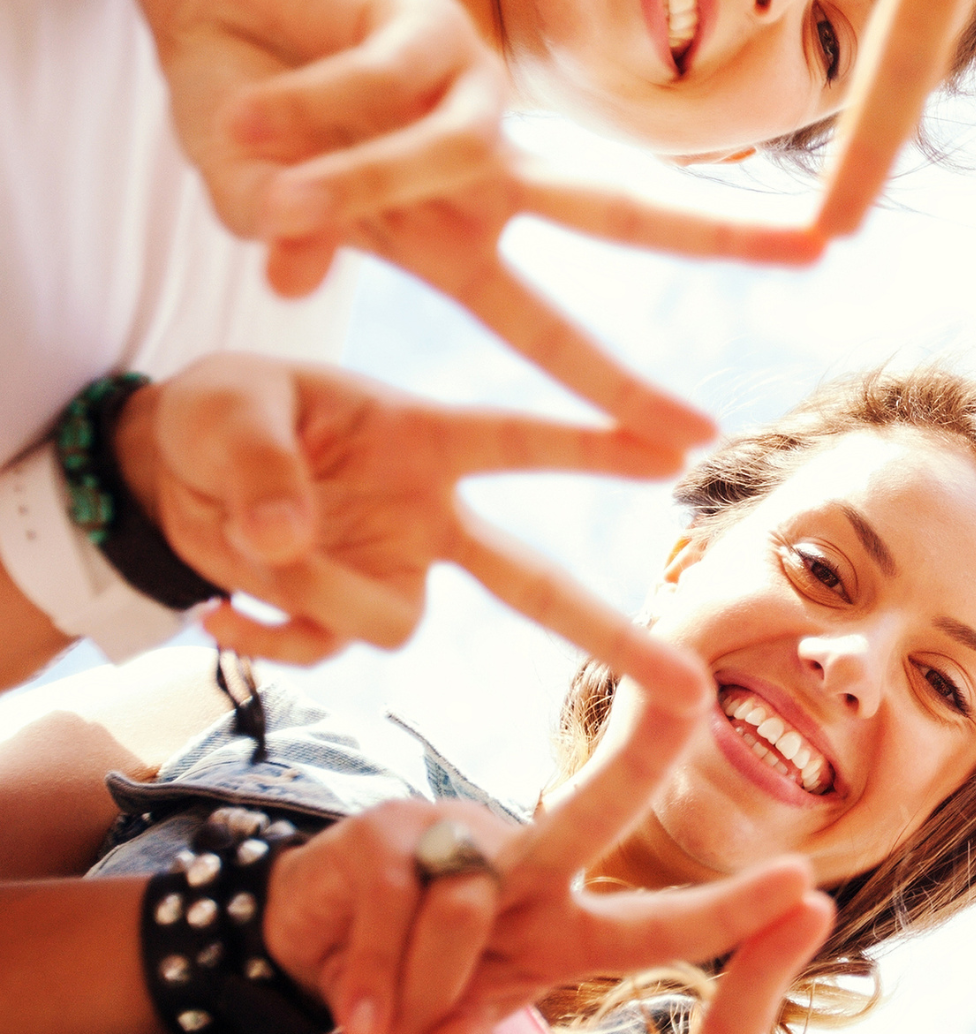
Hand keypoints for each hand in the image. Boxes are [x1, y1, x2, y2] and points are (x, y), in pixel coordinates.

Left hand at [114, 353, 682, 681]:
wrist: (168, 470)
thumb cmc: (222, 413)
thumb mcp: (225, 413)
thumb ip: (259, 469)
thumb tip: (284, 544)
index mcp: (420, 440)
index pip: (517, 442)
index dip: (595, 443)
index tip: (679, 446)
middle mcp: (431, 515)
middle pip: (535, 583)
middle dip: (609, 633)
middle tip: (686, 683)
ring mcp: (396, 573)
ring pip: (396, 626)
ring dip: (317, 600)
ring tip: (246, 544)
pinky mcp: (347, 617)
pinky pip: (326, 654)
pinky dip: (265, 638)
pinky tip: (218, 608)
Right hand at [130, 0, 820, 449]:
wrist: (209, 7)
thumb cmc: (246, 124)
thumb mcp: (260, 208)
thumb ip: (287, 240)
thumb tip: (288, 270)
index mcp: (458, 242)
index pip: (549, 331)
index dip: (613, 390)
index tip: (696, 439)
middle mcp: (488, 173)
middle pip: (619, 210)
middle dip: (714, 233)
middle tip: (817, 249)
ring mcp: (473, 94)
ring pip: (451, 149)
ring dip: (350, 177)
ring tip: (265, 190)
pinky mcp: (437, 23)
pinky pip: (376, 84)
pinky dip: (301, 105)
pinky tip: (250, 107)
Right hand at [267, 796, 828, 1033]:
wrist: (292, 965)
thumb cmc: (403, 992)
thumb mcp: (471, 1017)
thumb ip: (492, 1009)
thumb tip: (483, 1015)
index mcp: (562, 922)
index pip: (658, 920)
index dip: (730, 909)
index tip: (804, 887)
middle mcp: (524, 868)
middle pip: (597, 809)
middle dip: (645, 750)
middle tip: (690, 694)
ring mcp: (454, 839)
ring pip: (471, 900)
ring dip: (428, 984)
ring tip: (390, 1015)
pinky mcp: (383, 835)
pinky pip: (398, 915)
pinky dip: (375, 981)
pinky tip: (355, 1001)